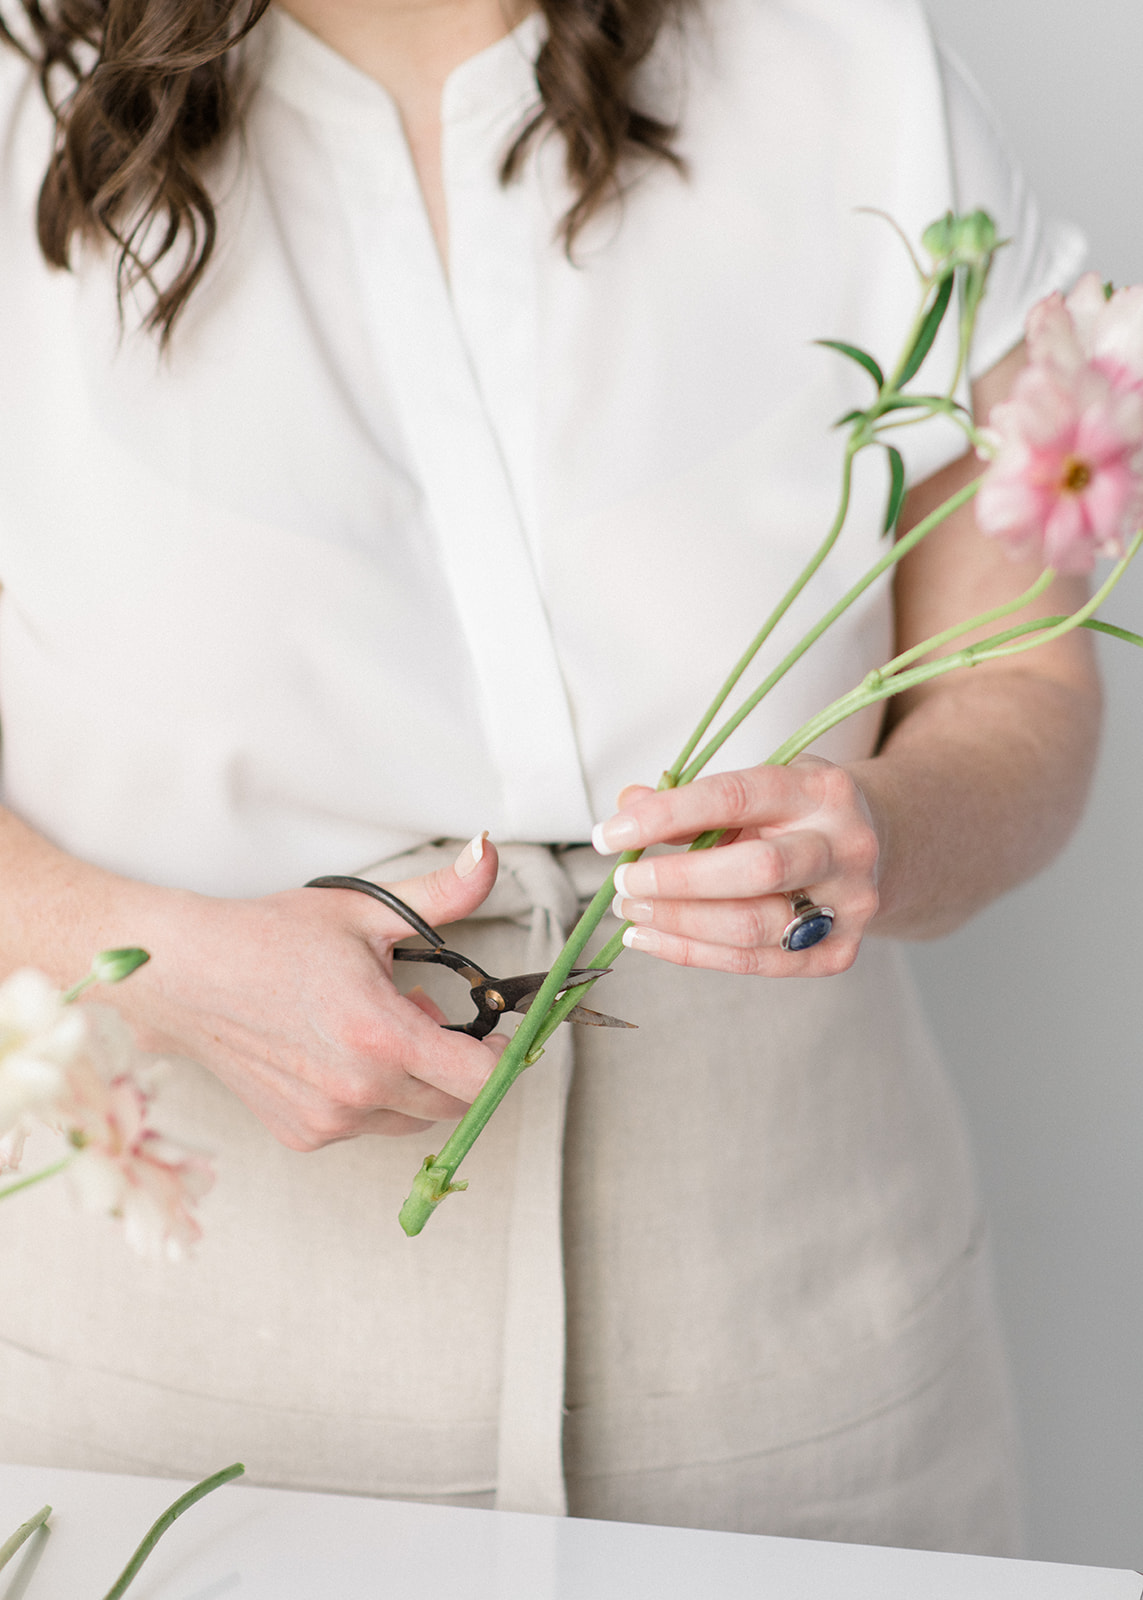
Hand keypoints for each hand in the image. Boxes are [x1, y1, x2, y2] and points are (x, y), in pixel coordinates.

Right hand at [108, 836, 505, 1148]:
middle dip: (455, 1062)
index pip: (482, 1079)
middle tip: (419, 1011)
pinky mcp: (303, 1135)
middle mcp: (358, 1091)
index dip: (503, 1055)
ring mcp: (328, 1120)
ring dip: (413, 1081)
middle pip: (455, 1104)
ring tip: (373, 1028)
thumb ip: (442, 891)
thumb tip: (490, 853)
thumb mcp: (365, 910)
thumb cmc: (271, 939)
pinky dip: (369, 1096)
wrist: (187, 975)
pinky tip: (337, 1052)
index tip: (497, 1032)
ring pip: (411, 1117)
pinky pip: (366, 1125)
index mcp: (382, 1037)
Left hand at [593, 757, 879, 976]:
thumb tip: (626, 807)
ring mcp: (849, 905)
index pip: (734, 799)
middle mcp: (845, 846)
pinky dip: (692, 953)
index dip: (664, 817)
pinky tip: (652, 938)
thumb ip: (690, 797)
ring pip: (752, 925)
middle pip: (755, 870)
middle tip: (624, 883)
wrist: (877, 846)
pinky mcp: (838, 952)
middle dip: (676, 880)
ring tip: (630, 911)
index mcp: (820, 790)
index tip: (608, 834)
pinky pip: (755, 962)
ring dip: (677, 922)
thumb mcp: (753, 789)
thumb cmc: (794, 813)